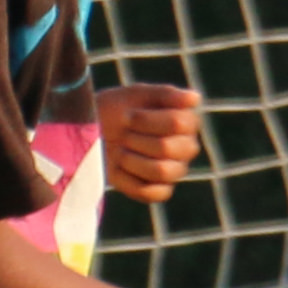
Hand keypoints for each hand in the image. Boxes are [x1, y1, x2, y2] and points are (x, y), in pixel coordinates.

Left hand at [94, 83, 203, 204]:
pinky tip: (119, 167)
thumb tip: (194, 99)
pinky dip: (128, 180)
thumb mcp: (138, 95)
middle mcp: (187, 148)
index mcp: (187, 122)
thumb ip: (166, 95)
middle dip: (136, 139)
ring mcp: (174, 171)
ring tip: (120, 151)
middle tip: (123, 134)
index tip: (127, 115)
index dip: (145, 120)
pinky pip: (149, 193)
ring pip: (161, 171)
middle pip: (166, 147)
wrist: (93, 132)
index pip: (176, 123)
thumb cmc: (117, 110)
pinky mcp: (159, 191)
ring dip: (131, 159)